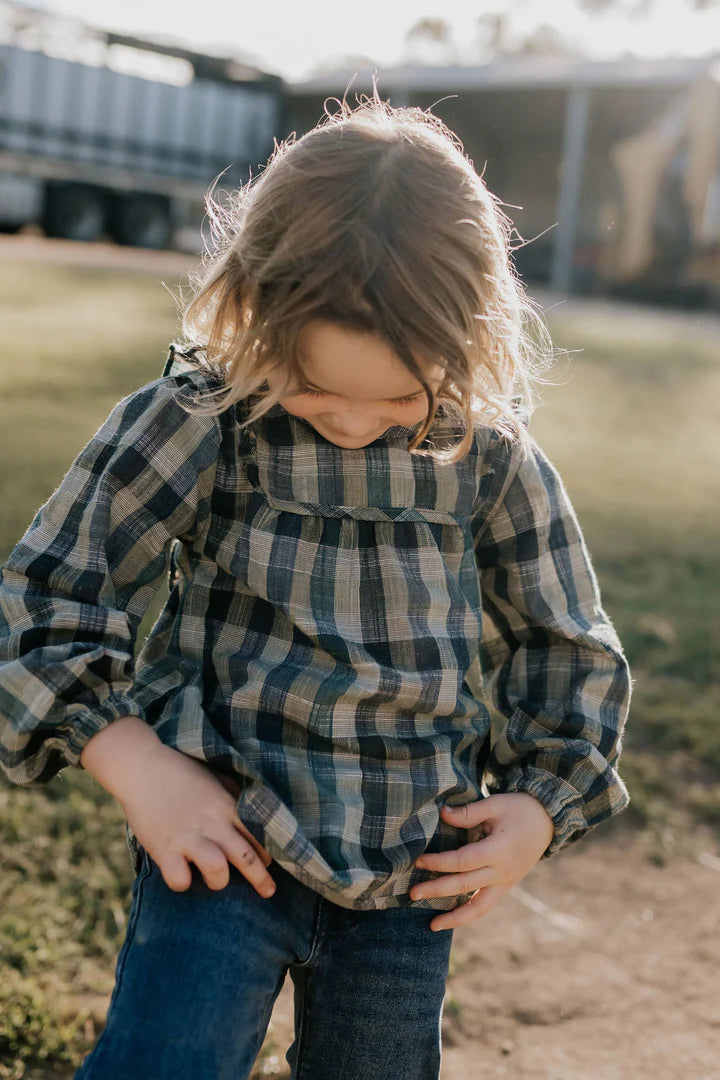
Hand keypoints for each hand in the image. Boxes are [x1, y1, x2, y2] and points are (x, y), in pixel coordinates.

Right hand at [120, 743, 274, 897]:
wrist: (142, 766)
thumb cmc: (180, 770)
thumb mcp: (215, 776)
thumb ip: (233, 794)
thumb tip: (251, 808)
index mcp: (226, 806)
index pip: (258, 836)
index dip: (267, 854)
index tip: (268, 864)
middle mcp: (212, 823)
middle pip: (246, 857)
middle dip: (261, 879)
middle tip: (268, 892)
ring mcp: (188, 837)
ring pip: (217, 870)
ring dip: (219, 880)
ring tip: (213, 879)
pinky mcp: (163, 848)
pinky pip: (179, 879)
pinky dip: (182, 882)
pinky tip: (180, 874)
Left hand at [410, 793, 554, 931]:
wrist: (547, 821)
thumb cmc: (518, 809)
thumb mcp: (495, 804)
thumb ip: (468, 812)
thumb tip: (442, 814)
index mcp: (498, 850)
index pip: (462, 861)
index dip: (439, 862)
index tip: (419, 861)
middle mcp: (501, 872)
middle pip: (464, 885)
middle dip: (436, 890)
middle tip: (412, 894)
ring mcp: (505, 883)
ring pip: (478, 908)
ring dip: (454, 918)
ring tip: (433, 925)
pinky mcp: (506, 887)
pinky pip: (486, 906)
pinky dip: (469, 915)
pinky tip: (452, 919)